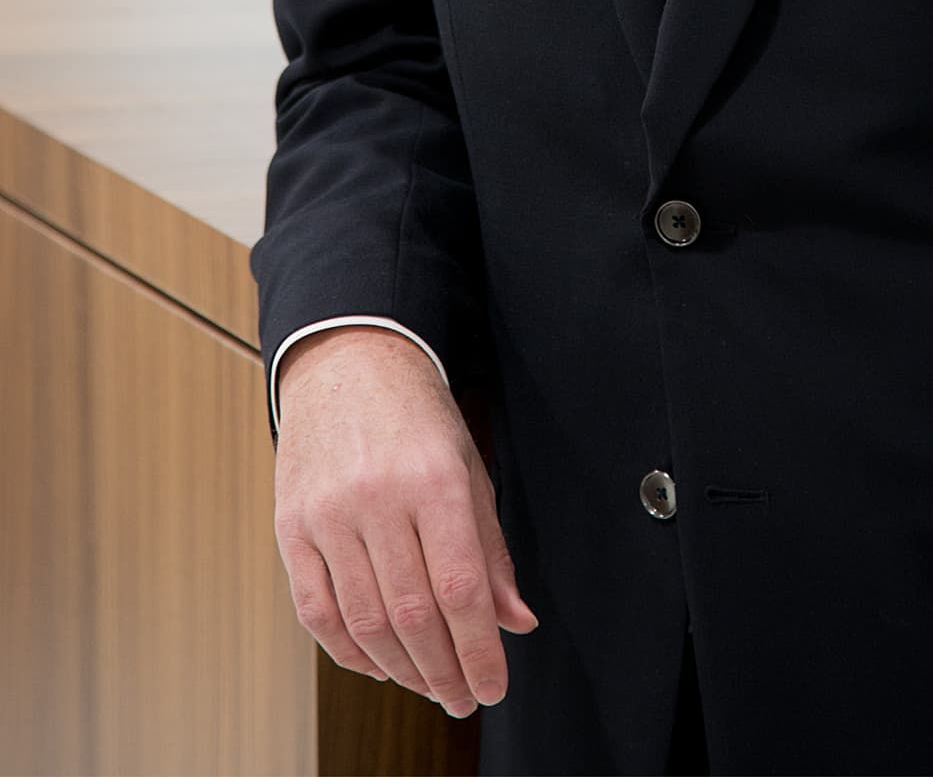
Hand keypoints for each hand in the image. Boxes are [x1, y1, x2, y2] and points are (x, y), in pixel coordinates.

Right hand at [273, 326, 538, 716]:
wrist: (348, 362)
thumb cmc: (416, 414)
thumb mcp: (470, 467)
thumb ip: (491, 548)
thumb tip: (515, 620)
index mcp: (434, 478)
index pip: (461, 587)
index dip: (479, 650)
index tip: (492, 685)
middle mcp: (378, 497)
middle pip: (413, 614)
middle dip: (444, 671)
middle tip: (462, 696)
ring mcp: (328, 514)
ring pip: (365, 622)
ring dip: (402, 670)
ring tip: (428, 685)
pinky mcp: (291, 527)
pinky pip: (317, 611)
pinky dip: (349, 651)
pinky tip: (378, 663)